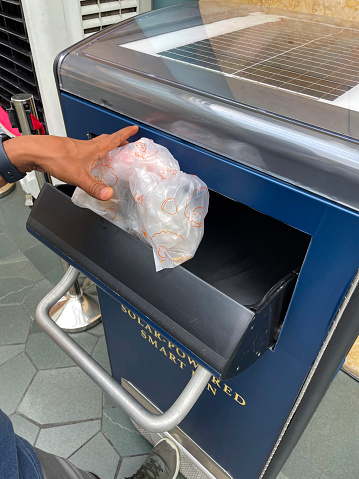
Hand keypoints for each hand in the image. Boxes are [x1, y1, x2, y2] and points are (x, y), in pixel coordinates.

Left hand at [1, 125, 138, 199]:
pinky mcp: (68, 153)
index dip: (125, 133)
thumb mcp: (79, 176)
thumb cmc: (55, 158)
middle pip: (106, 140)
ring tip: (111, 153)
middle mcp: (86, 146)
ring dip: (105, 147)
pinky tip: (89, 163)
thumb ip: (94, 187)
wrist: (35, 151)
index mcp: (93, 148)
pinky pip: (85, 152)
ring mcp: (77, 148)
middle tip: (125, 142)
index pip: (114, 139)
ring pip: (95, 145)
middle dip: (117, 140)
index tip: (134, 129)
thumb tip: (108, 194)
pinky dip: (93, 154)